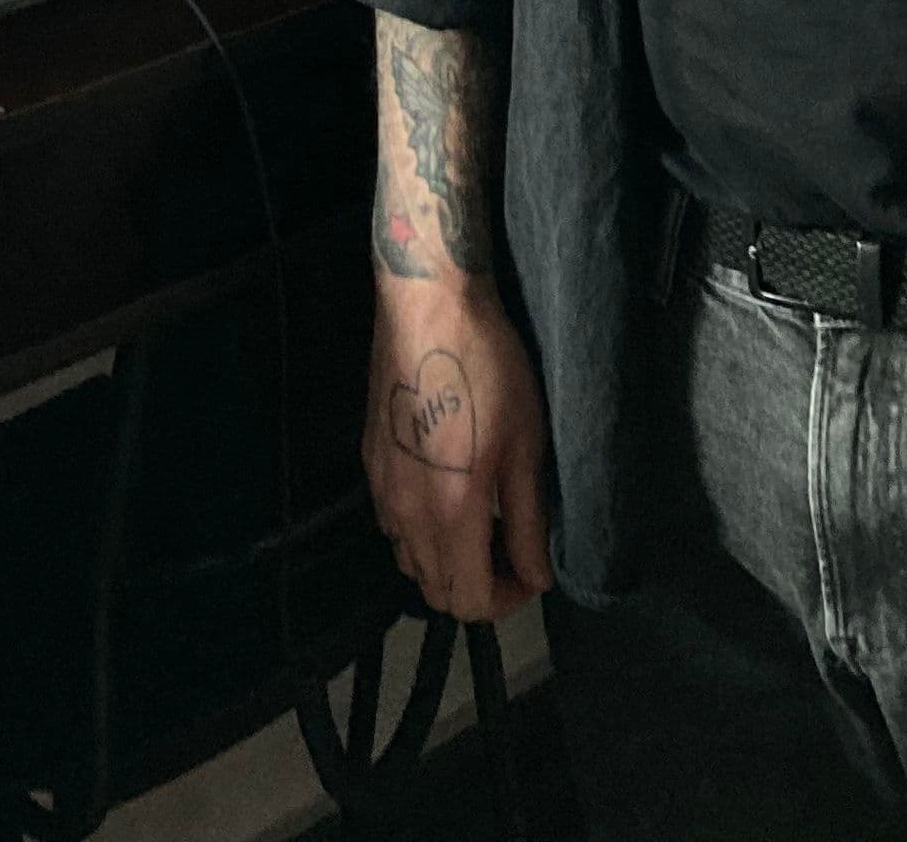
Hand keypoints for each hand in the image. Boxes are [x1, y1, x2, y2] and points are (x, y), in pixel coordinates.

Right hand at [363, 273, 553, 622]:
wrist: (427, 305)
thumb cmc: (487, 367)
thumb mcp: (526, 444)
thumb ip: (529, 521)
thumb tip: (537, 576)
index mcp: (449, 514)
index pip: (468, 602)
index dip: (507, 601)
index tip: (531, 571)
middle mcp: (405, 514)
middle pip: (435, 591)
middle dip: (478, 585)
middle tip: (512, 547)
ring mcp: (380, 490)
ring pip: (410, 561)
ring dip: (447, 561)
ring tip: (482, 521)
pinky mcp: (369, 462)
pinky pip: (393, 526)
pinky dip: (422, 531)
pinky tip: (447, 489)